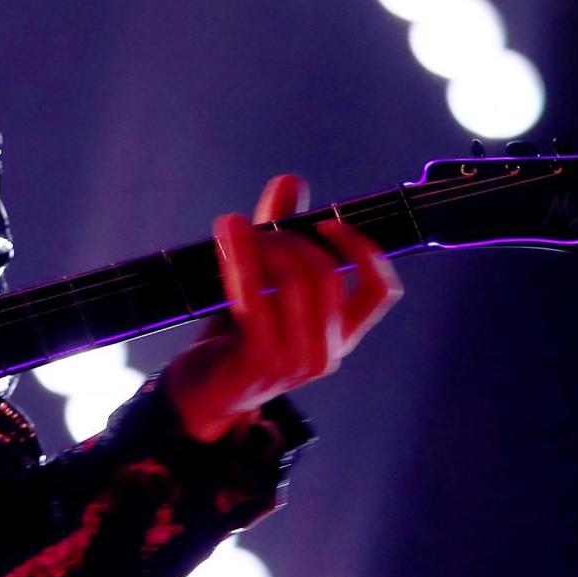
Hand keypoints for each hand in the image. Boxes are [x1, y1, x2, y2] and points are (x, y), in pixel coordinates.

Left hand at [160, 174, 401, 442]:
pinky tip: (229, 234)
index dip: (364, 250)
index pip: (381, 291)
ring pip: (295, 282)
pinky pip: (256, 299)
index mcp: (341, 336)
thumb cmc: (233, 337)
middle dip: (291, 238)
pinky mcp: (261, 362)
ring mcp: (297, 362)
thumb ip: (278, 233)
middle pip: (327, 274)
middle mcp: (328, 353)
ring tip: (234, 229)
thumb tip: (291, 181)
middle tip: (257, 228)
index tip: (329, 223)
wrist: (196, 394)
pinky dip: (242, 259)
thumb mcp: (260, 282)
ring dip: (264, 244)